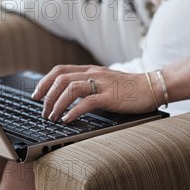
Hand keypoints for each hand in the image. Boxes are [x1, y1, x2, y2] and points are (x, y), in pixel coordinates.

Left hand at [30, 65, 155, 122]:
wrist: (153, 86)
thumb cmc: (131, 89)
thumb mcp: (106, 82)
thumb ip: (90, 86)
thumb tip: (70, 99)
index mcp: (91, 70)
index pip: (60, 70)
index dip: (44, 82)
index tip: (36, 95)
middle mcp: (93, 74)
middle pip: (60, 79)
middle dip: (46, 96)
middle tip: (42, 111)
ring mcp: (101, 84)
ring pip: (70, 89)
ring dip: (56, 104)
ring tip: (52, 117)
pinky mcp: (110, 96)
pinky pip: (86, 102)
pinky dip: (73, 111)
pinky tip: (67, 119)